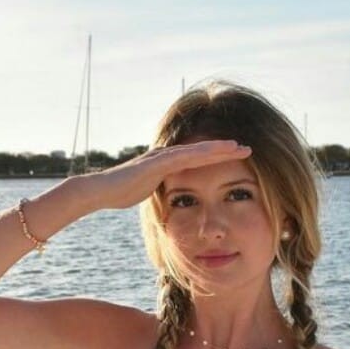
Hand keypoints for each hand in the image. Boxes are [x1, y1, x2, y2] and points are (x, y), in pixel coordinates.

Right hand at [91, 140, 252, 209]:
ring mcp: (163, 157)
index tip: (238, 160)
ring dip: (219, 148)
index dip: (219, 159)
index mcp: (168, 164)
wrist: (101, 190)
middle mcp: (167, 156)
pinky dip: (202, 153)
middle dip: (225, 150)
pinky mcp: (158, 162)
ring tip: (240, 147)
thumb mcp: (148, 194)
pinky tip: (216, 150)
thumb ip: (160, 192)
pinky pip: (184, 156)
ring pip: (197, 150)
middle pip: (203, 151)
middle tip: (248, 149)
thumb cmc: (120, 194)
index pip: (199, 160)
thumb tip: (171, 201)